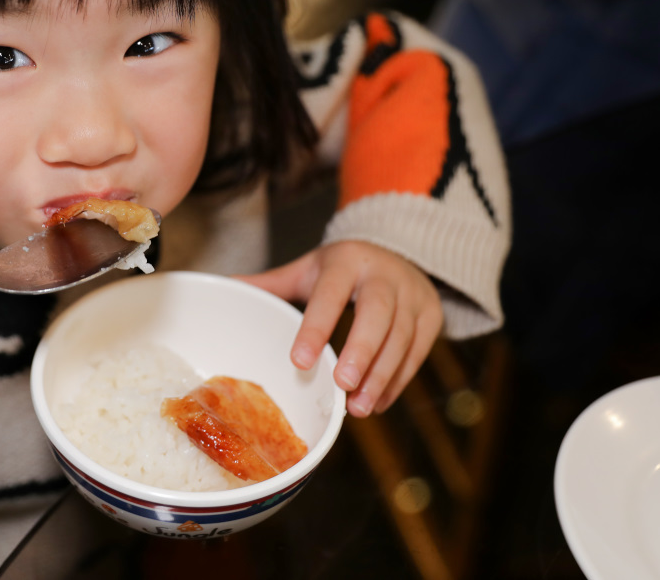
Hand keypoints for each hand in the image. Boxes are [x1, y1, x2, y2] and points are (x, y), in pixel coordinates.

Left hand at [237, 240, 441, 417]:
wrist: (400, 252)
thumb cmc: (344, 269)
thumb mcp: (309, 269)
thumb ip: (272, 283)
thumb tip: (226, 285)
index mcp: (347, 261)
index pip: (331, 293)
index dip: (316, 327)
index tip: (299, 361)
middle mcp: (385, 275)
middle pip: (378, 314)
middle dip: (361, 351)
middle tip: (342, 386)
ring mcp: (414, 295)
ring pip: (401, 338)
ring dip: (381, 376)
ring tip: (358, 407)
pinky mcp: (432, 317)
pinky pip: (417, 354)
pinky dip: (397, 381)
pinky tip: (376, 402)